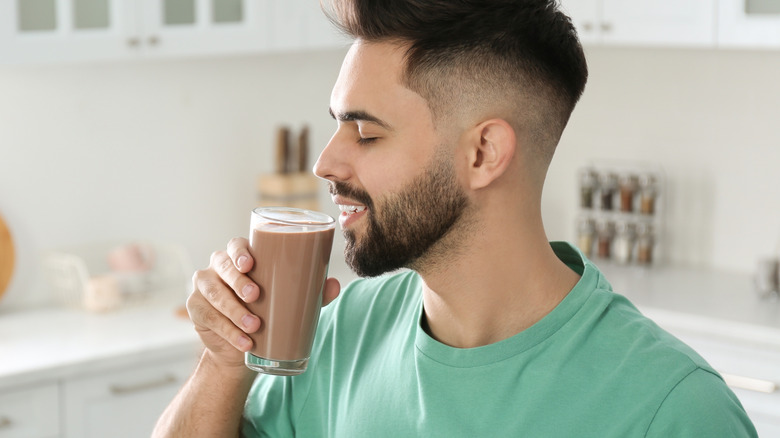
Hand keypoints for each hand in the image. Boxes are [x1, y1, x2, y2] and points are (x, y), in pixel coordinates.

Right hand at [186, 238, 341, 368]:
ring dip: (234, 311)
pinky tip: (243, 342)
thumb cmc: (269, 312)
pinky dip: (227, 331)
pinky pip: (209, 317)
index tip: (250, 264)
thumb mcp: (290, 301)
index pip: (237, 245)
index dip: (240, 252)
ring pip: (214, 293)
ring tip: (255, 326)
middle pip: (222, 266)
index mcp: (242, 258)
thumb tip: (334, 285)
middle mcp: (219, 267)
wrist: (245, 346)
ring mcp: (204, 287)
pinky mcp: (196, 308)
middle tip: (255, 296)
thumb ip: (312, 292)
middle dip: (237, 280)